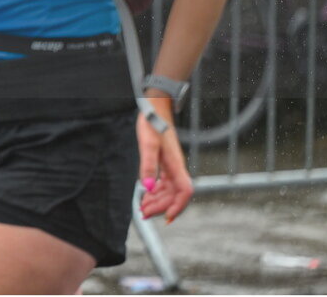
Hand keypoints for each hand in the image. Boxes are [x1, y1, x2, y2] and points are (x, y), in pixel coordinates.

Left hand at [137, 105, 193, 223]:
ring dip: (157, 200)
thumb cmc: (152, 123)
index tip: (166, 218)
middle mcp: (176, 167)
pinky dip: (156, 191)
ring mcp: (172, 165)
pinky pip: (165, 182)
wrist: (155, 107)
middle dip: (160, 206)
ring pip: (169, 190)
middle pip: (174, 194)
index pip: (184, 192)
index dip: (178, 207)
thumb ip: (148, 166)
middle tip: (143, 213)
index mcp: (176, 164)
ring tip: (142, 207)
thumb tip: (146, 187)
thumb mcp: (147, 144)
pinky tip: (146, 193)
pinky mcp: (166, 162)